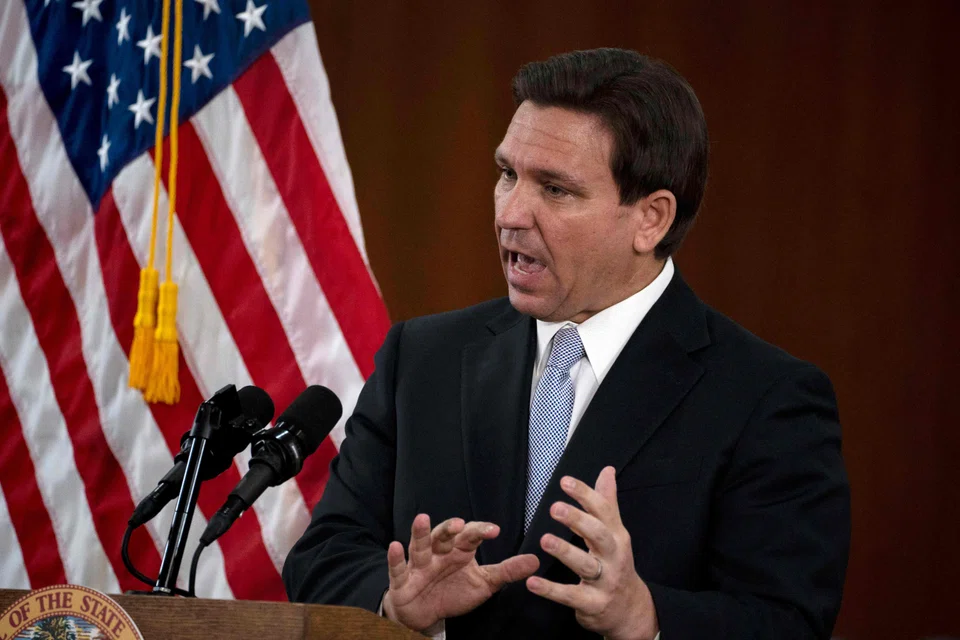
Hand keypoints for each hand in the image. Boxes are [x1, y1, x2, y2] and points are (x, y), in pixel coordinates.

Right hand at [383, 513, 539, 631]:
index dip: (480, 532)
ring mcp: (419, 564)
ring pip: (420, 545)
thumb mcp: (484, 583)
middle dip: (450, 529)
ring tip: (422, 519)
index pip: (470, 536)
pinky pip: (398, 568)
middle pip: (444, 535)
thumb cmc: (454, 592)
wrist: (424, 613)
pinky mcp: (402, 579)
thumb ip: (507, 571)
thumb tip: (535, 560)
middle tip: (460, 524)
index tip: (494, 531)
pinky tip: (395, 546)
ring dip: (421, 532)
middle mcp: (439, 552)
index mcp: (459, 550)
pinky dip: (395, 558)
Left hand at [526, 466, 658, 639]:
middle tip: (555, 508)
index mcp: (616, 536)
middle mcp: (614, 556)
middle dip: (578, 520)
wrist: (630, 610)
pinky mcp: (593, 604)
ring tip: (544, 539)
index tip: (565, 481)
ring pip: (586, 565)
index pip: (603, 510)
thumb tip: (607, 470)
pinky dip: (551, 591)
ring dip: (565, 552)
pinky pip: (571, 596)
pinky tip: (532, 582)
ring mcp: (605, 581)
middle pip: (599, 535)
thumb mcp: (615, 533)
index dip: (585, 494)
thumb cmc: (616, 564)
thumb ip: (607, 503)